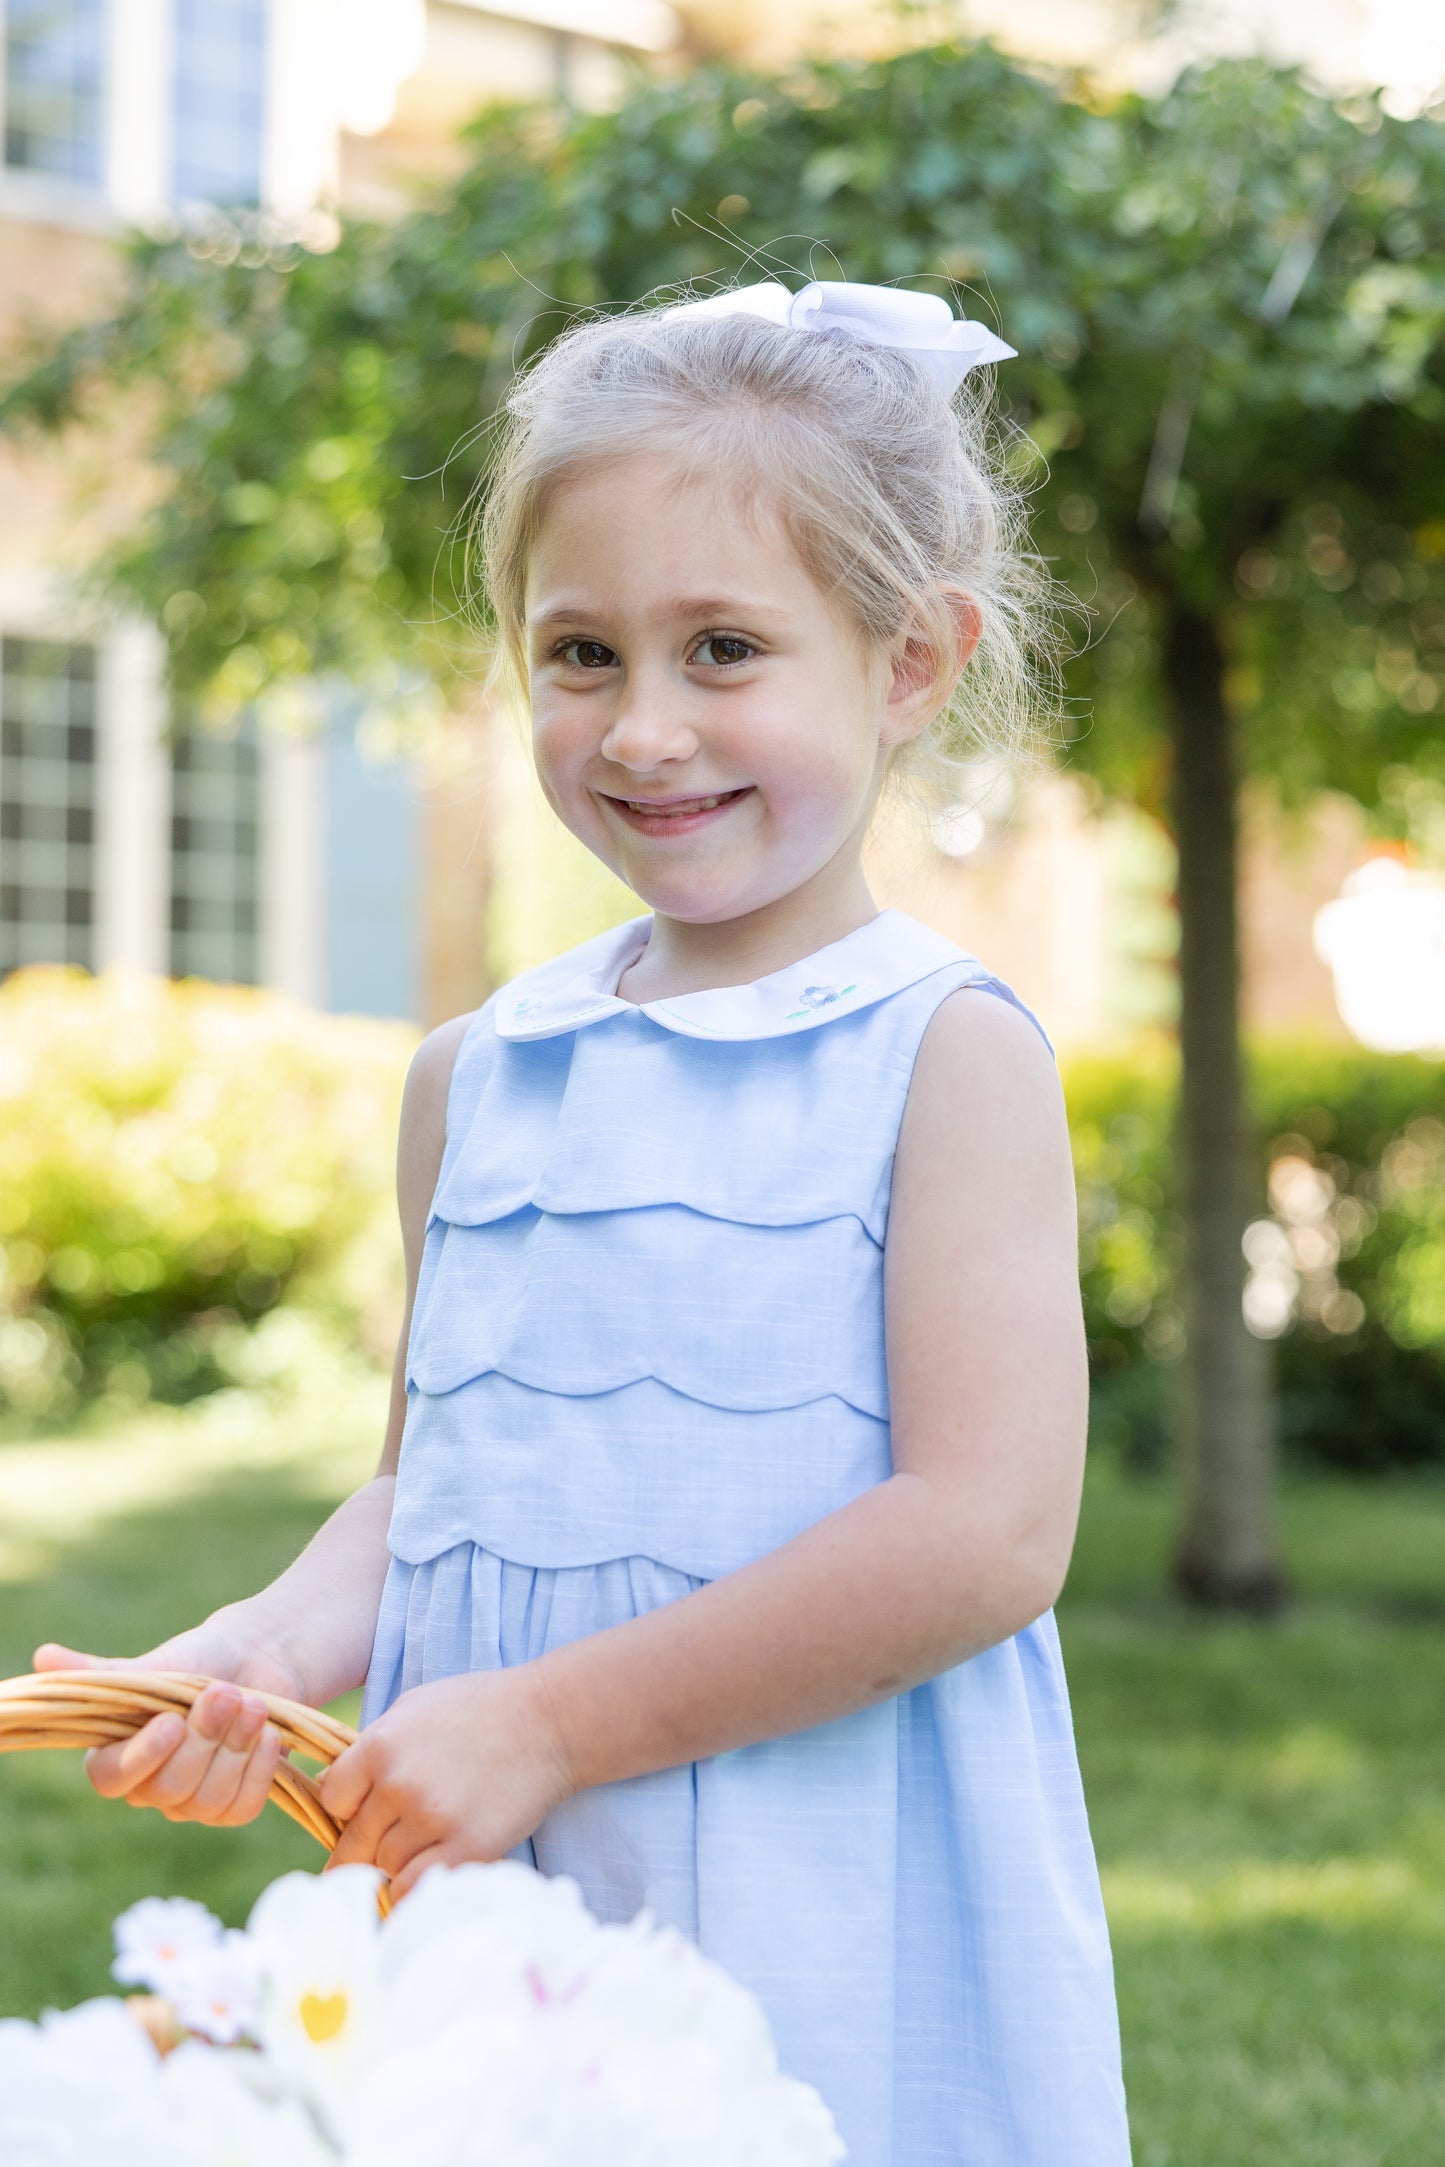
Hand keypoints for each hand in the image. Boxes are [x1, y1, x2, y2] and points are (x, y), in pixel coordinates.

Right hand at [33, 1614, 306, 1827]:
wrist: (258, 1662)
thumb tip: (43, 1657)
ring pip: (208, 1800)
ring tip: (253, 1704)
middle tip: (226, 1692)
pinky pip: (242, 1807)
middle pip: (169, 1788)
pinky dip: (259, 1769)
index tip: (172, 1720)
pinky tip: (269, 1734)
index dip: (141, 1757)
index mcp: (117, 1754)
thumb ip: (102, 1674)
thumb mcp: (154, 1665)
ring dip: (236, 1748)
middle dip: (204, 1738)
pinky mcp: (233, 1807)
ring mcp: (191, 1804)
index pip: (111, 1778)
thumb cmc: (199, 1660)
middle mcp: (149, 1787)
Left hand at [319, 1666, 574, 1900]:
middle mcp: (398, 1785)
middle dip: (365, 1848)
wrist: (548, 1720)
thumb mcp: (413, 1708)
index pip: (332, 1800)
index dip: (348, 1808)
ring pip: (384, 1867)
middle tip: (384, 1846)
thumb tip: (326, 1788)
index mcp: (380, 1746)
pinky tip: (426, 1873)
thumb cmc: (479, 1708)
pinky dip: (411, 1889)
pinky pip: (412, 1889)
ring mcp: (431, 1819)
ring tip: (421, 1848)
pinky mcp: (466, 1848)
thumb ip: (369, 1747)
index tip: (366, 1810)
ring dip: (396, 1865)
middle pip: (354, 1843)